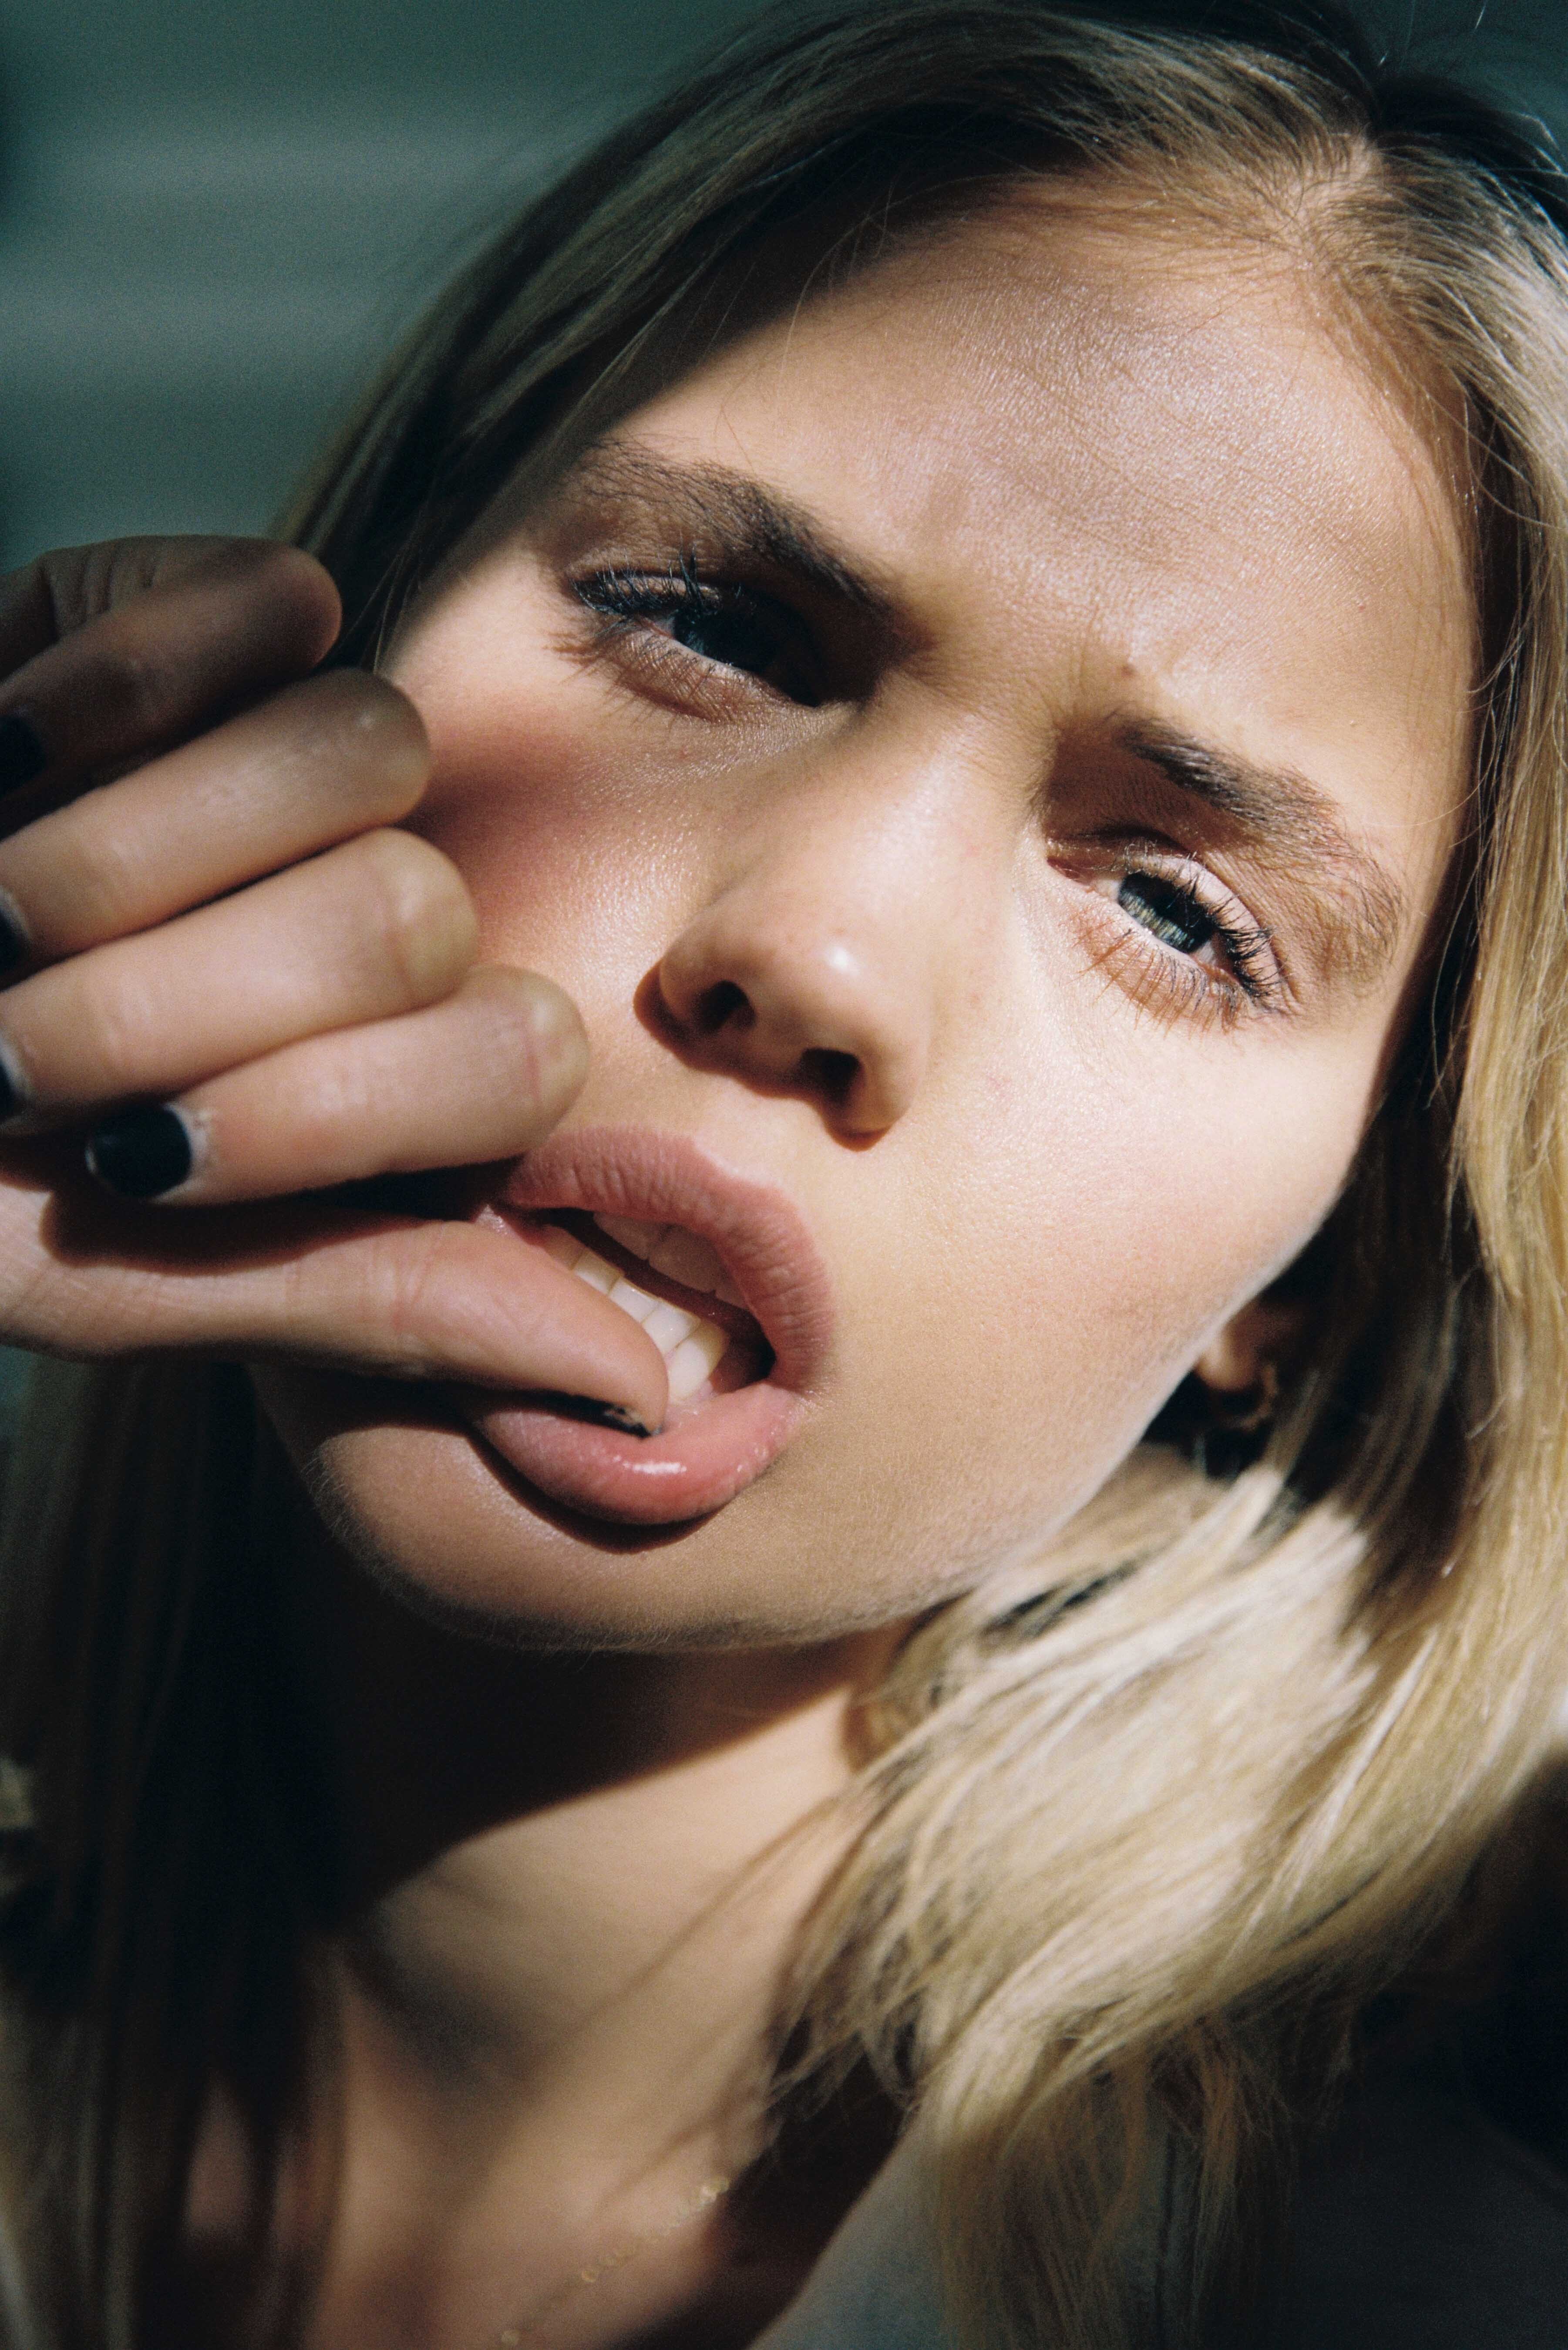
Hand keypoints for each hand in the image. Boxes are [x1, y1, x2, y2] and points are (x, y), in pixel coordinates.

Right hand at [0, 536, 667, 1428]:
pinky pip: (265, 603)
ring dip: (139, 857)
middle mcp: (370, 912)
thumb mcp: (109, 1278)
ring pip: (367, 746)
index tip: (127, 1164)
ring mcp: (299, 758)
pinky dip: (120, 684)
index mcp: (385, 1074)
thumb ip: (377, 1301)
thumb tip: (639, 1394)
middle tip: (16, 1046)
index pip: (512, 1059)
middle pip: (420, 907)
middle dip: (185, 999)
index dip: (330, 1113)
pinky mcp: (200, 620)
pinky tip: (7, 751)